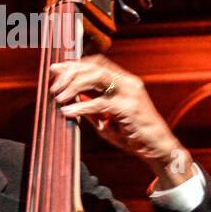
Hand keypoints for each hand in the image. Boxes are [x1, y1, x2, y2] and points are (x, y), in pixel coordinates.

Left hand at [48, 55, 192, 187]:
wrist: (157, 148)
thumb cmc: (132, 135)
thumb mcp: (107, 119)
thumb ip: (91, 107)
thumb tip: (71, 98)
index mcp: (124, 81)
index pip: (96, 63)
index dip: (74, 65)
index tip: (55, 70)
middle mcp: (127, 82)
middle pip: (93, 67)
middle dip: (70, 73)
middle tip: (53, 87)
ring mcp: (130, 93)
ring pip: (96, 78)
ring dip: (73, 86)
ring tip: (58, 98)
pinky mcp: (129, 108)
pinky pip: (100, 103)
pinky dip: (81, 107)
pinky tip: (67, 112)